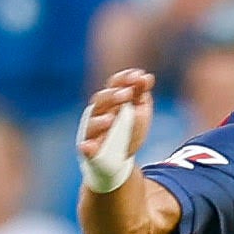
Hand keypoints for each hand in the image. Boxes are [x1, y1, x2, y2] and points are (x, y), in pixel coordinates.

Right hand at [79, 70, 154, 189]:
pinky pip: (86, 148)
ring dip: (101, 121)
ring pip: (92, 123)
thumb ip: (141, 94)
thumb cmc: (129, 129)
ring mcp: (92, 131)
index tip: (137, 76)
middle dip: (113, 96)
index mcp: (110, 101)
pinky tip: (87, 146)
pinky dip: (86, 147)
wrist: (123, 157)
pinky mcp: (89, 149)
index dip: (123, 80)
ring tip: (111, 119)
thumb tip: (147, 77)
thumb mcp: (139, 111)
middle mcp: (98, 113)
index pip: (114, 85)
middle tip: (127, 93)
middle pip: (101, 100)